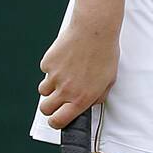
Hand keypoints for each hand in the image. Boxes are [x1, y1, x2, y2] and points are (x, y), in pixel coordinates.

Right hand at [37, 15, 120, 129]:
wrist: (95, 30)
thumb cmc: (105, 53)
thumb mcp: (109, 80)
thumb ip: (97, 96)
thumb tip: (88, 105)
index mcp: (81, 98)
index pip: (58, 121)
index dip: (56, 122)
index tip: (57, 119)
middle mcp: (66, 90)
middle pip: (45, 109)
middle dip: (50, 107)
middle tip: (59, 98)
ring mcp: (54, 77)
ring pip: (43, 91)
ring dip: (51, 87)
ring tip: (66, 74)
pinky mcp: (47, 63)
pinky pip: (46, 71)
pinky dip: (53, 68)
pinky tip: (66, 58)